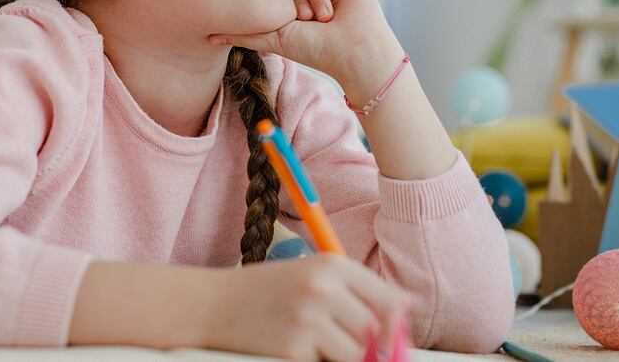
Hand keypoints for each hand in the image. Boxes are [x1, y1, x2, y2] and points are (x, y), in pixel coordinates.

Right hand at [203, 254, 409, 360]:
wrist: (212, 306)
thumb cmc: (266, 292)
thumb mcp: (311, 277)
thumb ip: (357, 290)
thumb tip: (406, 306)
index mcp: (332, 266)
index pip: (388, 302)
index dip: (395, 328)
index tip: (389, 341)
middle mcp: (324, 289)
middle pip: (377, 332)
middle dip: (372, 348)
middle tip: (343, 345)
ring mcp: (309, 320)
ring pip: (358, 355)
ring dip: (345, 358)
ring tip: (320, 347)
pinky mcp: (294, 349)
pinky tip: (296, 350)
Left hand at [208, 0, 397, 82]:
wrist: (353, 53)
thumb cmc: (316, 50)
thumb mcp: (274, 39)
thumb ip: (245, 34)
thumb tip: (209, 36)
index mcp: (291, 4)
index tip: (285, 22)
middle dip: (293, 0)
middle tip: (304, 21)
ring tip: (321, 18)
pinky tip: (329, 5)